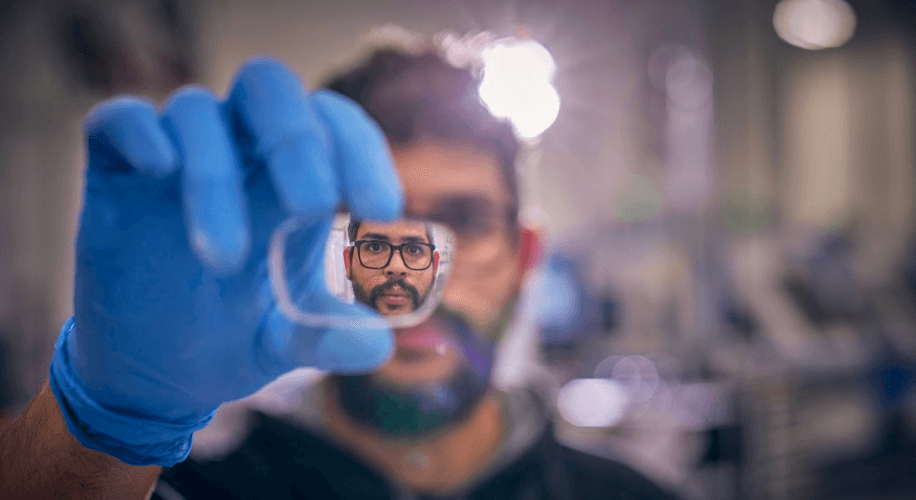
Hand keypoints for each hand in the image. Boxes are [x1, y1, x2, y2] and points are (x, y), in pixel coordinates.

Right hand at [48, 58, 401, 465]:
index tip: (382, 211)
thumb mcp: (287, 340)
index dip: (362, 152)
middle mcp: (239, 151)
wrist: (154, 370)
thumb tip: (379, 346)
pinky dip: (139, 132)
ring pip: (195, 112)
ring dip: (215, 177)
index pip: (334, 124)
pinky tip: (159, 168)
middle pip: (269, 88)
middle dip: (296, 139)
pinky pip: (118, 121)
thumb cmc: (236, 335)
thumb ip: (329, 334)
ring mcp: (176, 155)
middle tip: (314, 206)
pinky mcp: (116, 172)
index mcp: (294, 177)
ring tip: (225, 260)